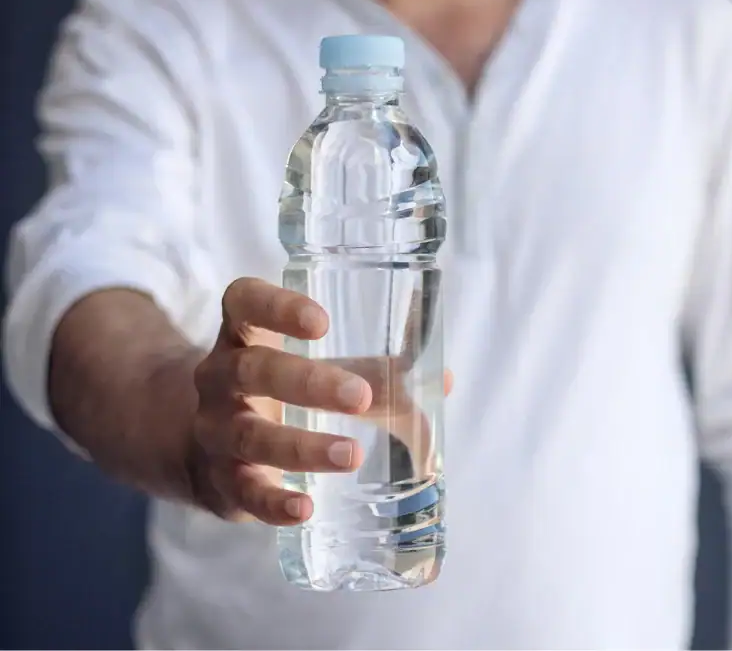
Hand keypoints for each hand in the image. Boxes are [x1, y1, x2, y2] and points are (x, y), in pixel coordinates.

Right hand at [185, 277, 447, 525]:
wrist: (207, 449)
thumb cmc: (281, 394)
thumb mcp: (316, 370)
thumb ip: (374, 372)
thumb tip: (444, 380)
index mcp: (244, 336)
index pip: (243, 303)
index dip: (276, 307)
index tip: (322, 321)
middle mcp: (219, 378)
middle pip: (252, 370)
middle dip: (307, 382)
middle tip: (359, 396)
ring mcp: (215, 431)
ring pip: (250, 435)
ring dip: (303, 447)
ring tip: (353, 454)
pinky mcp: (222, 481)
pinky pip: (244, 492)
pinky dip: (273, 502)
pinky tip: (305, 509)